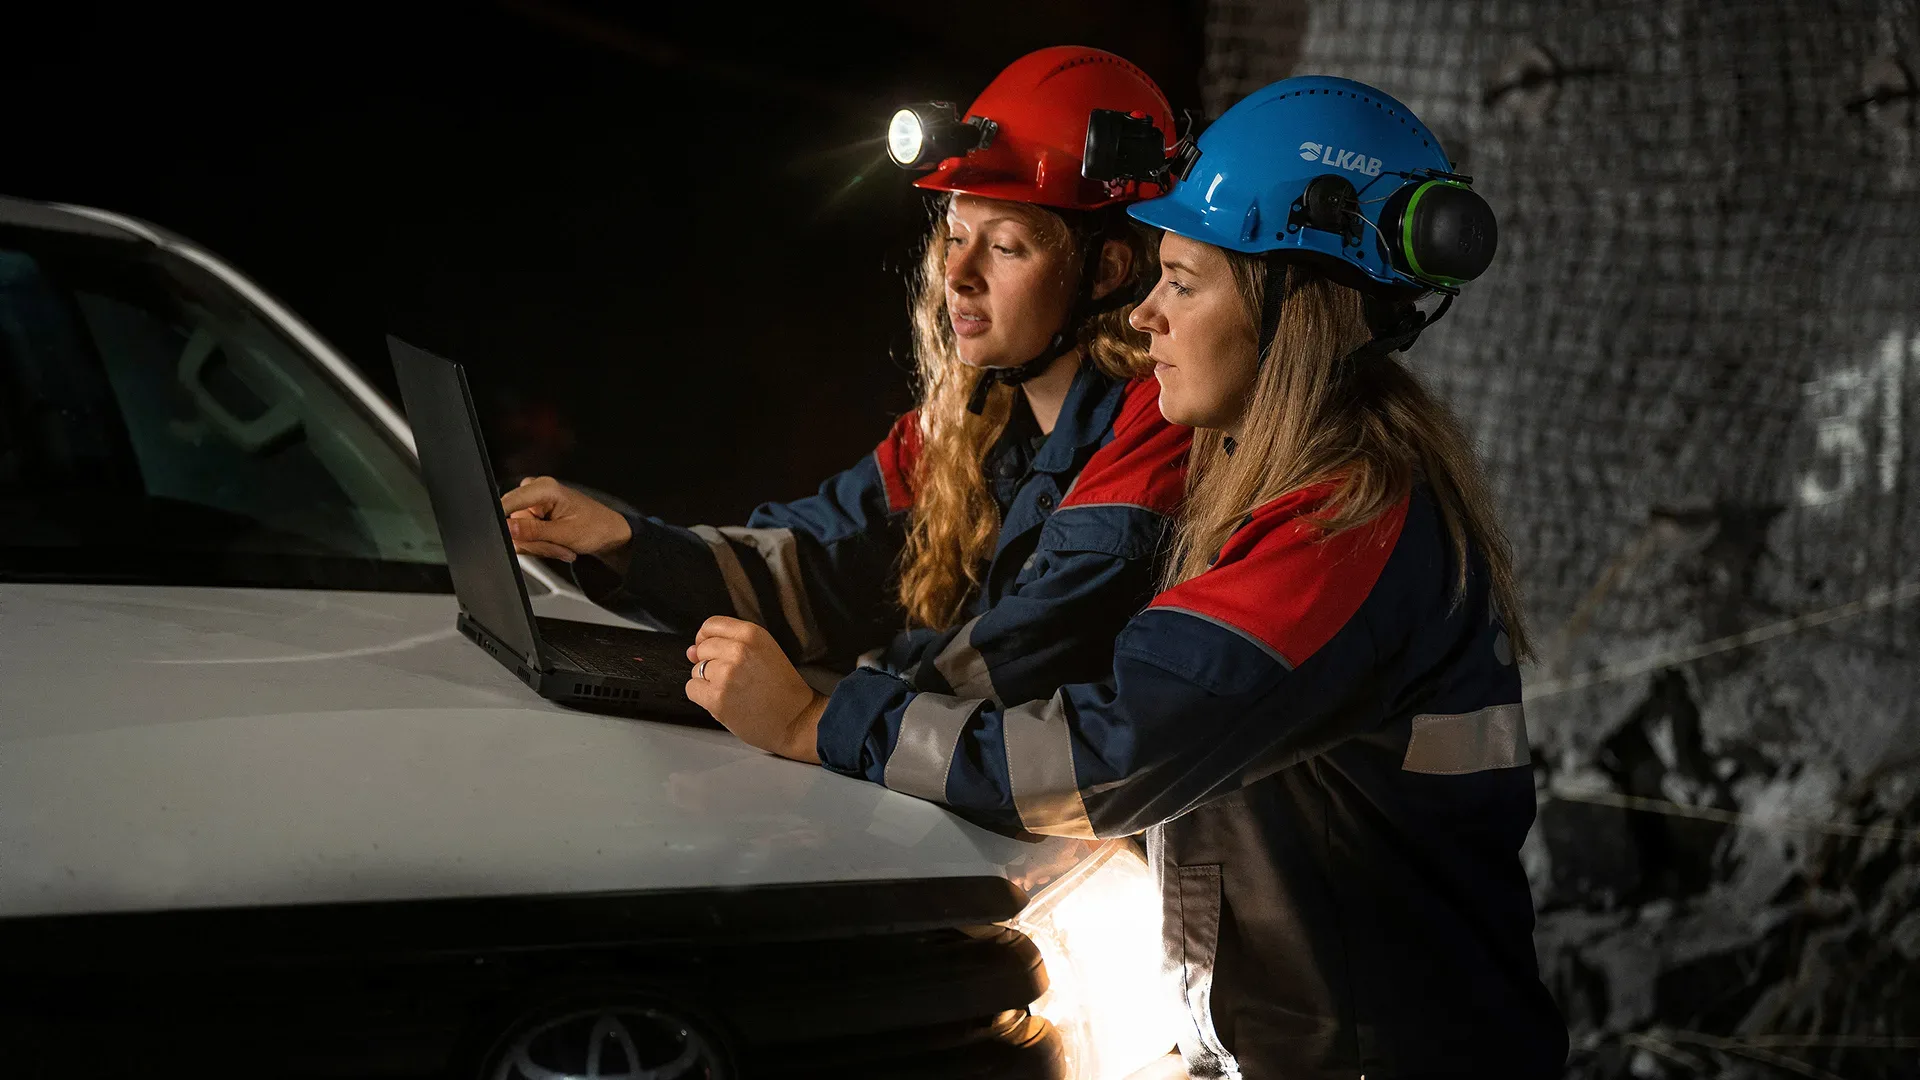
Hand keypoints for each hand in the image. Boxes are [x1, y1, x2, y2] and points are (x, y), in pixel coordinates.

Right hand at [500, 476, 632, 562]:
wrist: (606, 532)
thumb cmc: (595, 527)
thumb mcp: (565, 533)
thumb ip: (533, 531)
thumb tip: (507, 527)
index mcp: (545, 488)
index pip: (509, 501)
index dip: (504, 522)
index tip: (510, 538)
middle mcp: (535, 491)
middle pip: (512, 523)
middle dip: (534, 542)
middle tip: (557, 547)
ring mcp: (532, 504)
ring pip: (516, 534)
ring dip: (540, 547)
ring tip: (562, 547)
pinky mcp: (531, 516)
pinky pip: (522, 537)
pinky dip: (539, 546)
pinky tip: (556, 544)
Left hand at [686, 616, 824, 763]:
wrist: (798, 719)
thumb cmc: (784, 690)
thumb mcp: (765, 652)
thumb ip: (729, 645)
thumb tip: (691, 650)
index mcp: (752, 634)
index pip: (711, 625)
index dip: (706, 638)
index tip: (712, 650)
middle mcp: (737, 650)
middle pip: (702, 649)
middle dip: (710, 663)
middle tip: (733, 678)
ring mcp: (726, 674)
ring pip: (695, 671)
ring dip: (707, 682)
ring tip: (732, 692)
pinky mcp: (717, 698)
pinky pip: (692, 689)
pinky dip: (702, 697)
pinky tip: (723, 702)